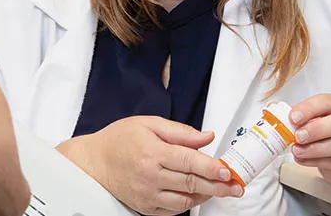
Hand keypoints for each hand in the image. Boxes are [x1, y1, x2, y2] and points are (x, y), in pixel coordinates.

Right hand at [56, 116, 242, 214]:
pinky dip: (189, 204)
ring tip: (222, 190)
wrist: (94, 162)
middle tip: (236, 186)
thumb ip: (180, 132)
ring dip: (206, 196)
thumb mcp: (148, 124)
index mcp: (152, 152)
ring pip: (185, 201)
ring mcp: (147, 195)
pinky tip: (199, 195)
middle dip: (218, 186)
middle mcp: (150, 176)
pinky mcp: (145, 207)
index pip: (188, 161)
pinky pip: (173, 211)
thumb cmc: (120, 139)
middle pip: (191, 183)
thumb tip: (207, 137)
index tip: (227, 170)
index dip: (210, 167)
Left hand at [289, 93, 330, 185]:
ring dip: (315, 148)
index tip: (293, 117)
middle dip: (318, 128)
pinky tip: (302, 159)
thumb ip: (303, 118)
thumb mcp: (319, 119)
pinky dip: (315, 161)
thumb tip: (279, 116)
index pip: (328, 102)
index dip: (310, 108)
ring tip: (298, 150)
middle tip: (299, 136)